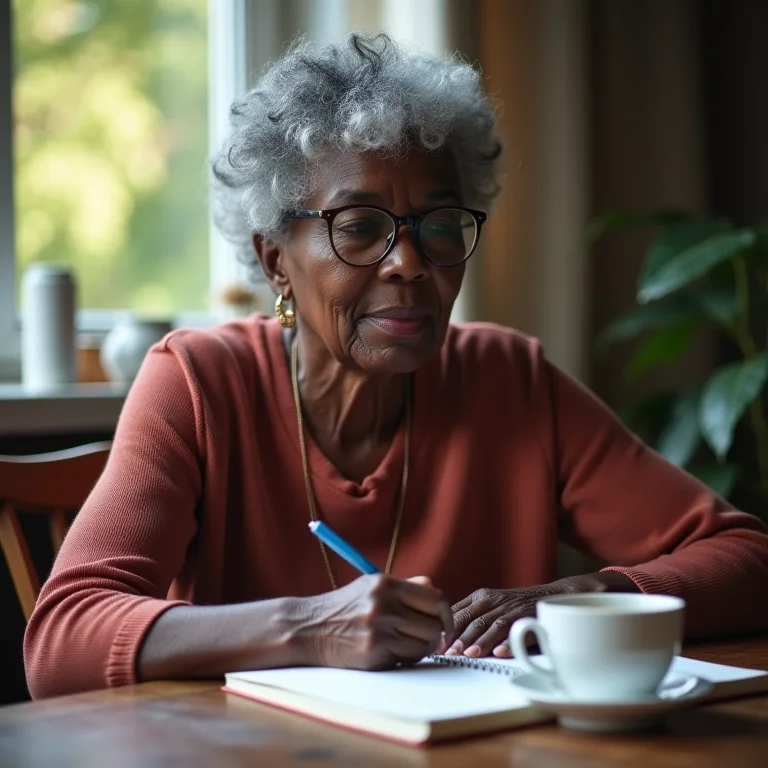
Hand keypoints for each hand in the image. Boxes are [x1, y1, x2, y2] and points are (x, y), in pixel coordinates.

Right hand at [301, 574, 453, 670]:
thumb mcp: (370, 587)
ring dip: (422, 649)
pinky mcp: (374, 651)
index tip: (443, 624)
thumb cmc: (344, 608)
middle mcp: (384, 603)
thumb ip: (404, 588)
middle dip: (436, 634)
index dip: (445, 614)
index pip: (435, 597)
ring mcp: (379, 628)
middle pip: (434, 623)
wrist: (308, 628)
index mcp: (386, 583)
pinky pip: (408, 658)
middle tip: (427, 639)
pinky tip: (391, 653)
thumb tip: (434, 589)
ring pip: (425, 643)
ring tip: (405, 645)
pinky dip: (406, 658)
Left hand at [447, 572, 639, 657]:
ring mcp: (512, 608)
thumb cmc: (515, 606)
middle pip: (472, 618)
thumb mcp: (490, 606)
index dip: (445, 627)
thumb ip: (470, 618)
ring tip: (469, 654)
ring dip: (480, 640)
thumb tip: (443, 640)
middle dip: (459, 636)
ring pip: (493, 624)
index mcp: (480, 597)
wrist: (556, 595)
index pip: (458, 611)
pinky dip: (509, 642)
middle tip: (448, 653)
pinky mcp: (530, 617)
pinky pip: (518, 630)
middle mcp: (494, 600)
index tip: (434, 644)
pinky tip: (500, 653)